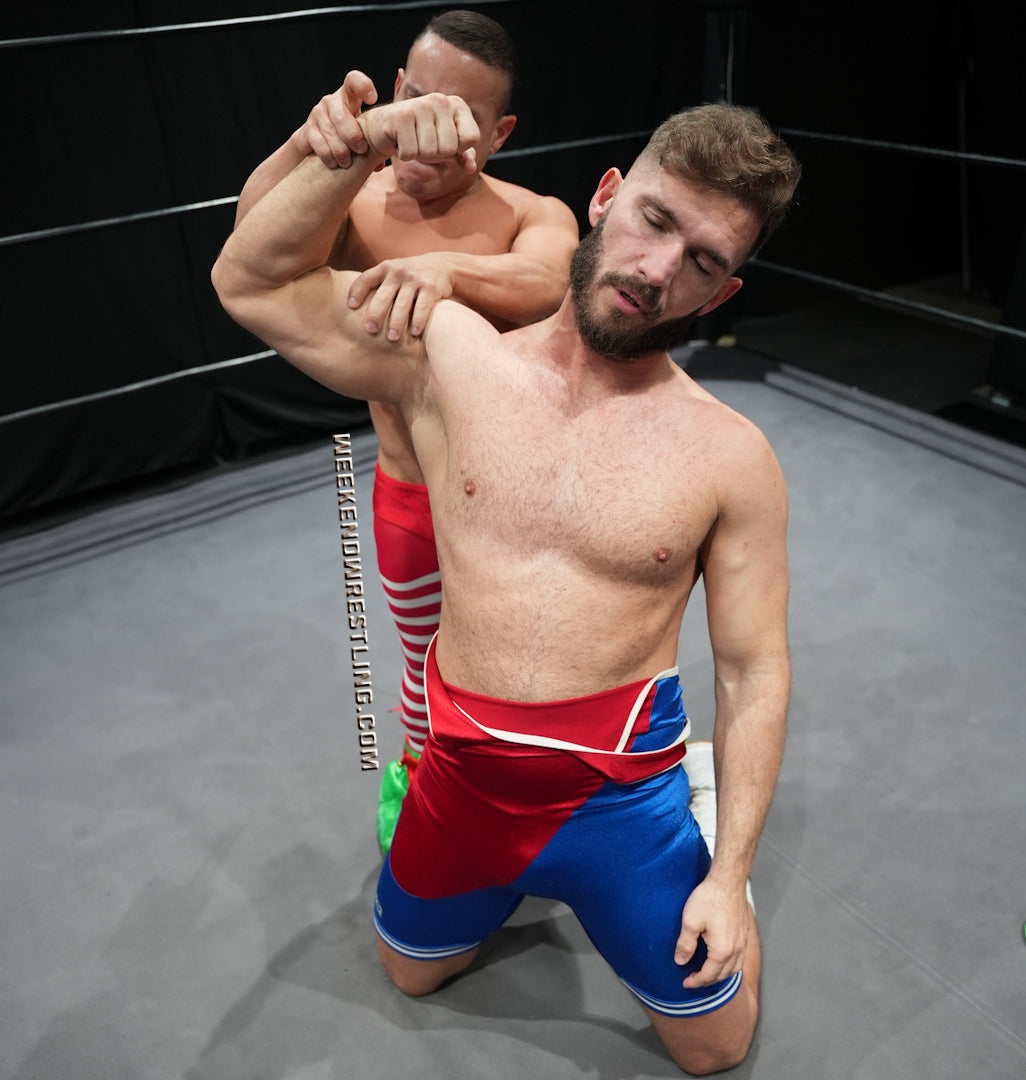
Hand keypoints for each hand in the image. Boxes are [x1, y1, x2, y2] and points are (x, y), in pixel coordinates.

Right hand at [302, 71, 378, 168]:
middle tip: (361, 149)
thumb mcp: (364, 133)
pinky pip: (319, 143)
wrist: (317, 145)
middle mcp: (331, 101)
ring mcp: (317, 114)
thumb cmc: (349, 138)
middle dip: (353, 135)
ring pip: (331, 132)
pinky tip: (334, 164)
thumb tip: (388, 153)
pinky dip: (328, 156)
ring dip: (341, 150)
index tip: (373, 99)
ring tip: (347, 162)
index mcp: (349, 97)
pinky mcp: (307, 130)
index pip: (354, 80)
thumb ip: (377, 139)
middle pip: (342, 115)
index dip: (363, 86)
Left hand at [348, 255, 455, 339]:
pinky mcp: (431, 287)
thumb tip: (352, 310)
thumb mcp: (392, 273)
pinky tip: (414, 332)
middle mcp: (398, 272)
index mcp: (385, 268)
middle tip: (370, 330)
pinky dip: (418, 320)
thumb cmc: (409, 276)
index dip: (357, 292)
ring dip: (397, 322)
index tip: (351, 307)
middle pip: (383, 295)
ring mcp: (415, 279)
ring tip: (392, 338)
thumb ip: (377, 285)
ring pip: (402, 303)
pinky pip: (423, 306)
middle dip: (376, 314)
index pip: (366, 278)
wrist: (442, 265)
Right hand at [361, 94, 478, 170]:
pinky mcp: (401, 116)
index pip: (472, 138)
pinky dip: (404, 154)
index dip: (458, 149)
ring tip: (411, 140)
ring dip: (418, 155)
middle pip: (449, 148)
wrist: (384, 128)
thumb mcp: (445, 146)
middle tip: (422, 142)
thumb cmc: (419, 137)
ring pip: (430, 152)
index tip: (444, 140)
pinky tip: (400, 141)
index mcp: (457, 104)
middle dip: (435, 154)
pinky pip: (410, 153)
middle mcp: (441, 100)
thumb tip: (471, 167)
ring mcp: (421, 105)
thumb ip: (463, 156)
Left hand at [674, 877, 751, 987]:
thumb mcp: (690, 921)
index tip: (685, 983)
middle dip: (707, 981)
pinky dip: (729, 965)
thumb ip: (685, 944)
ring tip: (707, 973)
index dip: (696, 982)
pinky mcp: (744, 933)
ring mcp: (743, 942)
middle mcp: (736, 950)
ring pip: (734, 969)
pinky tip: (721, 959)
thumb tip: (680, 961)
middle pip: (723, 975)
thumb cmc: (709, 898)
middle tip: (693, 979)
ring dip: (720, 975)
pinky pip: (739, 958)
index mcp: (722, 950)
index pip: (709, 975)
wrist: (728, 881)